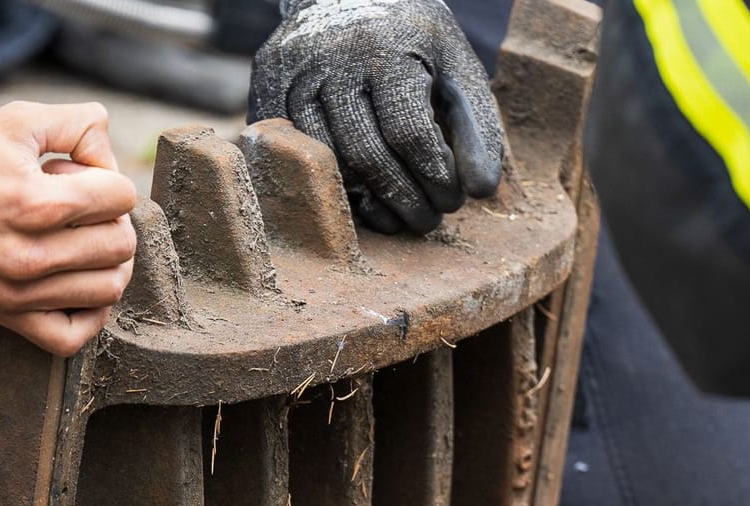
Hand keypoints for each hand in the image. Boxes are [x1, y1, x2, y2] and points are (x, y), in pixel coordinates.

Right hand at [0, 101, 138, 356]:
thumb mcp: (13, 121)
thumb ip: (76, 124)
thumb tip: (112, 159)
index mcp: (35, 202)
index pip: (120, 197)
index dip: (108, 178)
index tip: (79, 177)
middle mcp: (29, 253)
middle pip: (120, 245)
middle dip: (111, 219)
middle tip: (80, 210)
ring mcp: (18, 291)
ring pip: (107, 289)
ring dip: (107, 263)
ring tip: (81, 244)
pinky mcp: (5, 316)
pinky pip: (70, 338)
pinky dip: (90, 316)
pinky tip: (79, 288)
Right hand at [250, 0, 504, 234]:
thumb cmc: (411, 41)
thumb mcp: (456, 67)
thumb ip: (477, 126)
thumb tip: (483, 191)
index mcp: (386, 49)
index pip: (409, 132)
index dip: (434, 176)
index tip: (453, 200)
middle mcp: (332, 61)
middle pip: (364, 155)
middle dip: (403, 199)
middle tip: (428, 221)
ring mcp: (292, 77)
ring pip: (324, 163)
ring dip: (365, 204)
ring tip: (396, 216)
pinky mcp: (266, 90)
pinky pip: (292, 157)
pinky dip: (329, 186)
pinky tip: (360, 198)